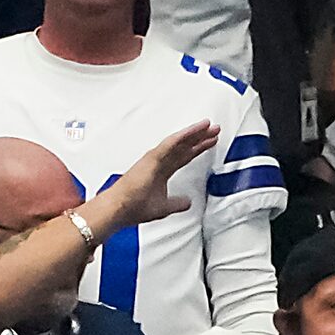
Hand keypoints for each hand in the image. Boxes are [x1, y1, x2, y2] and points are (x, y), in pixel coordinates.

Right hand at [85, 120, 216, 231]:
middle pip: (184, 147)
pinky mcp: (152, 158)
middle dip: (200, 138)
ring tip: (209, 125)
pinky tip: (195, 130)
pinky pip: (171, 143)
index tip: (210, 143)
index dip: (198, 149)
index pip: (184, 157)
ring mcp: (155, 159)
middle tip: (215, 129)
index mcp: (161, 172)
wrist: (119, 209)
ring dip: (195, 133)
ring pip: (179, 142)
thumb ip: (177, 203)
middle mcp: (159, 162)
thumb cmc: (133, 207)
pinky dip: (184, 135)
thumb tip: (188, 203)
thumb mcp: (164, 207)